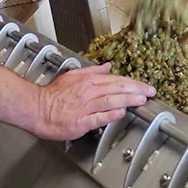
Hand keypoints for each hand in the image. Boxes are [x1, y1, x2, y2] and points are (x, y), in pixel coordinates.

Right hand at [35, 63, 154, 140]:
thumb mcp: (73, 76)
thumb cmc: (53, 95)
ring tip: (141, 100)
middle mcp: (88, 92)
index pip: (116, 80)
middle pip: (117, 88)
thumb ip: (92, 71)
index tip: (145, 86)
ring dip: (128, 100)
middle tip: (150, 92)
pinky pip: (98, 117)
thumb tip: (108, 66)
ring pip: (110, 100)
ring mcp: (85, 107)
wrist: (36, 108)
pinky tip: (121, 112)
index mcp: (87, 81)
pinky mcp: (80, 121)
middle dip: (136, 90)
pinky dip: (110, 114)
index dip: (133, 83)